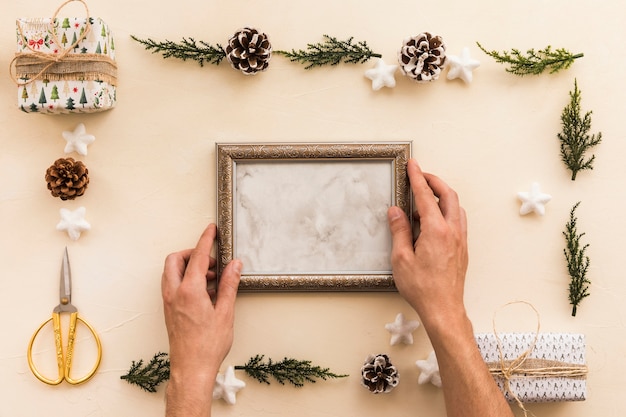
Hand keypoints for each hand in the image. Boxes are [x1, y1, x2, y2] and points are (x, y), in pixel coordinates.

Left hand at [161, 223, 241, 416]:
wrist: (191, 369)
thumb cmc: (208, 346)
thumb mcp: (225, 312)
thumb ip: (229, 284)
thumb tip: (235, 265)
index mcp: (189, 291)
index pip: (197, 256)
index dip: (205, 240)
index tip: (211, 230)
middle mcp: (174, 294)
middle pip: (175, 260)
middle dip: (191, 253)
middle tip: (211, 259)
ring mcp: (169, 303)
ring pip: (171, 272)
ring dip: (189, 267)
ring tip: (213, 277)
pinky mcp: (169, 310)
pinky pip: (173, 285)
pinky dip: (186, 279)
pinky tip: (205, 291)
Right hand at [387, 159, 467, 330]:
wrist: (444, 309)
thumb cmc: (423, 288)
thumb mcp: (401, 258)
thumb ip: (399, 231)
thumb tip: (396, 212)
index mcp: (436, 230)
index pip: (425, 196)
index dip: (417, 178)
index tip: (413, 165)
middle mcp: (452, 232)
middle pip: (448, 195)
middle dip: (434, 181)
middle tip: (421, 175)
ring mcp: (460, 240)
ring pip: (455, 207)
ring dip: (442, 196)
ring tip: (425, 198)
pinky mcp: (462, 249)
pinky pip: (457, 220)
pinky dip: (447, 211)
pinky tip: (434, 219)